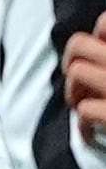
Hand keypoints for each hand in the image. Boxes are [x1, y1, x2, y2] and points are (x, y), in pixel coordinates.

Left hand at [62, 10, 105, 147]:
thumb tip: (100, 43)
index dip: (96, 35)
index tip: (99, 51)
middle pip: (78, 43)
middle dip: (69, 59)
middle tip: (78, 78)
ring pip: (75, 72)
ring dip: (72, 91)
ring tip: (81, 104)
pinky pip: (84, 110)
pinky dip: (81, 125)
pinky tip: (89, 133)